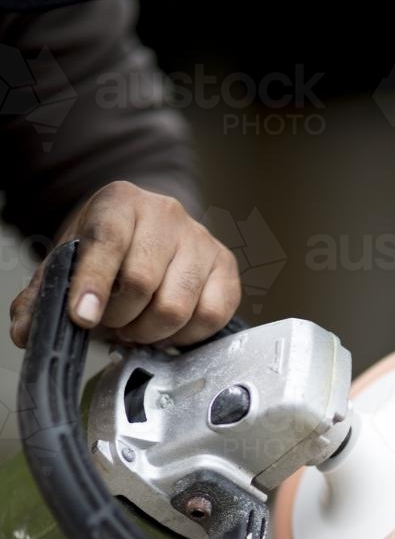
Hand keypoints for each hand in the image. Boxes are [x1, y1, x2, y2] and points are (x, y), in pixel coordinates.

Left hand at [10, 181, 241, 348]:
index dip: (94, 285)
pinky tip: (168, 328)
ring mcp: (201, 240)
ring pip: (177, 307)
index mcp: (121, 202)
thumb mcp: (70, 259)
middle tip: (111, 324)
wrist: (151, 229)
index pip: (108, 242)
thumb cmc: (109, 246)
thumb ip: (45, 295)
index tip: (83, 318)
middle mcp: (166, 214)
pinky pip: (210, 317)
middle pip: (144, 283)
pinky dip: (185, 336)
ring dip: (150, 332)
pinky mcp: (225, 268)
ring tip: (137, 327)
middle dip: (120, 319)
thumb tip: (26, 332)